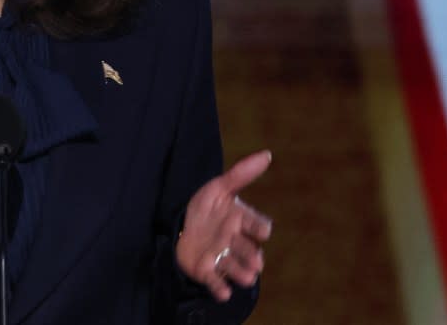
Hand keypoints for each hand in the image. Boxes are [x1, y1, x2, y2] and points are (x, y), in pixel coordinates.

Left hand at [175, 150, 272, 301]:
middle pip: (246, 250)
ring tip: (247, 278)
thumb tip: (267, 154)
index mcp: (239, 220)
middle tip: (256, 263)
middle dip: (251, 256)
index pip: (254, 225)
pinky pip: (214, 281)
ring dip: (239, 273)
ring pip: (233, 267)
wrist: (180, 225)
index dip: (258, 228)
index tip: (263, 231)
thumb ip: (241, 174)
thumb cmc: (206, 207)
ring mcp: (221, 257)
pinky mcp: (206, 270)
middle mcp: (234, 241)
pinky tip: (223, 293)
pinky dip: (219, 287)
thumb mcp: (219, 187)